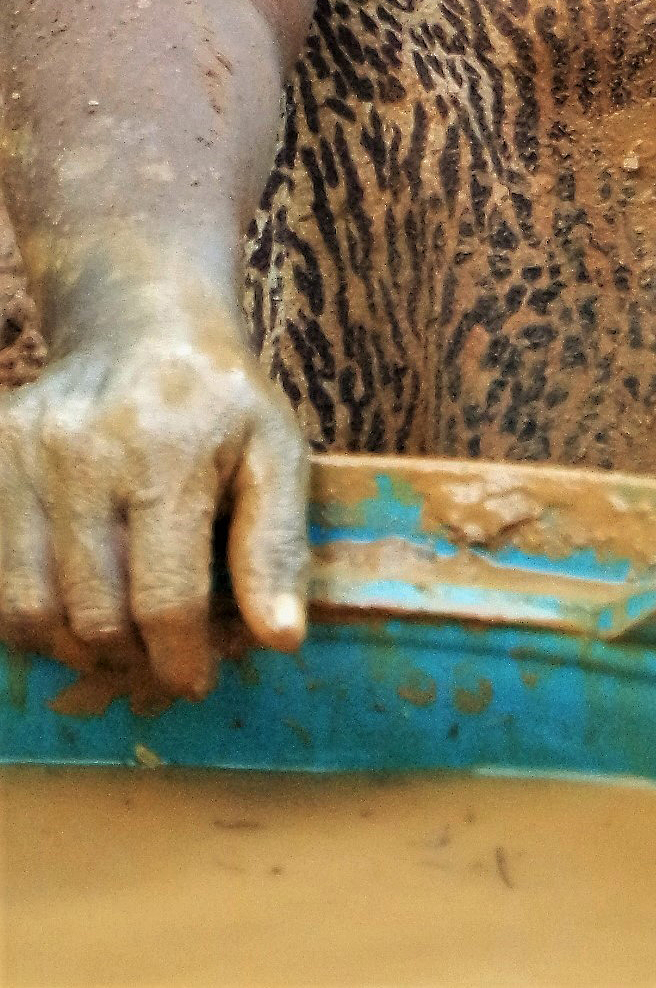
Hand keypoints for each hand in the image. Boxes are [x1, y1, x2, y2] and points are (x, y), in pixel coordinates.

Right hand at [0, 299, 309, 698]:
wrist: (142, 325)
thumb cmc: (219, 400)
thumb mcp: (275, 453)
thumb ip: (277, 545)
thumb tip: (281, 639)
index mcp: (169, 451)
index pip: (165, 598)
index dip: (181, 658)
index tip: (196, 678)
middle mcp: (85, 452)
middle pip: (94, 614)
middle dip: (133, 659)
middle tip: (159, 661)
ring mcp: (26, 456)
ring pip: (31, 610)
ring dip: (76, 648)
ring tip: (118, 642)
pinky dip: (31, 617)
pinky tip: (75, 608)